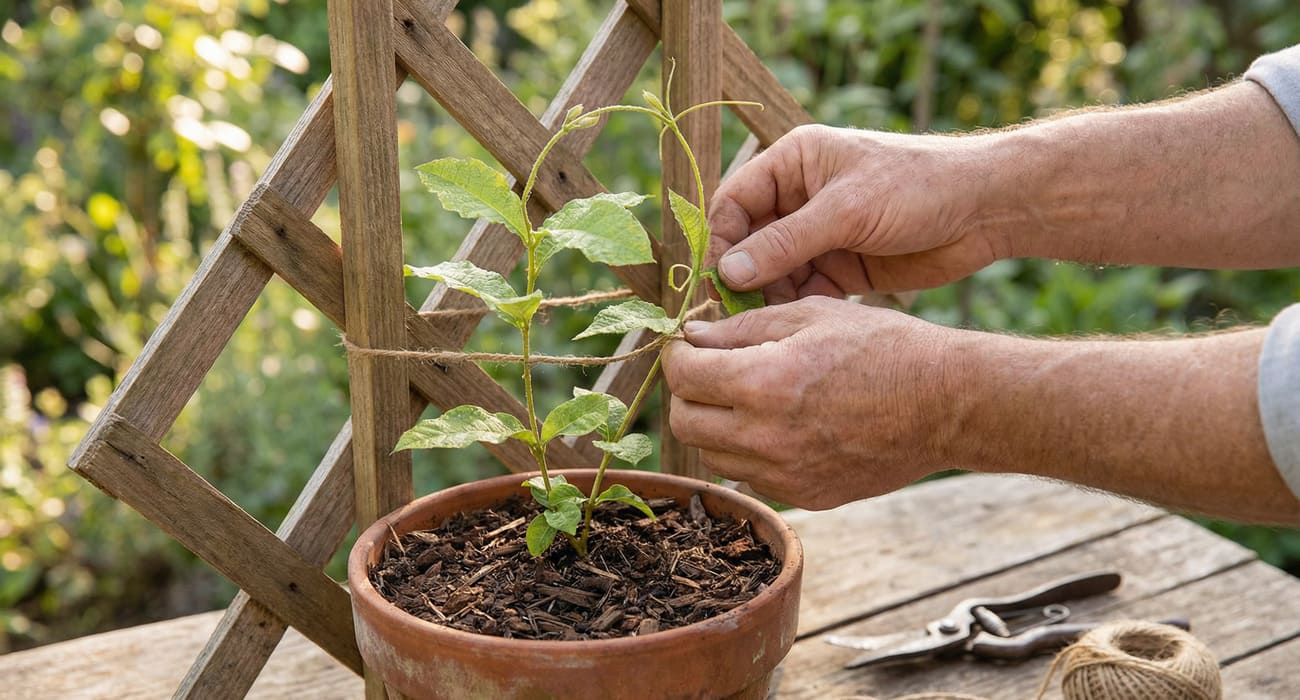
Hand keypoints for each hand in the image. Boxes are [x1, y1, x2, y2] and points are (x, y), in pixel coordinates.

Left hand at [661, 297, 957, 508]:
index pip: (682, 375)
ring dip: (715, 423)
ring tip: (747, 395)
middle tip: (711, 368)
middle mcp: (766, 437)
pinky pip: (751, 475)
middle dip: (688, 391)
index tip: (690, 343)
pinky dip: (750, 450)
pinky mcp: (805, 496)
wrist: (946, 404)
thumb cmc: (884, 347)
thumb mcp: (811, 314)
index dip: (678, 354)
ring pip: (713, 454)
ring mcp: (785, 474)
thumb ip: (742, 327)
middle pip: (684, 422)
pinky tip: (781, 423)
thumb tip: (693, 335)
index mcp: (763, 382)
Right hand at [708, 124, 1003, 302]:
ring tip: (765, 328)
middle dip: (742, 276)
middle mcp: (799, 197)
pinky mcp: (840, 267)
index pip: (734, 202)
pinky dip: (796, 309)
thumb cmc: (919, 186)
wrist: (986, 209)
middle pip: (748, 241)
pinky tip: (796, 329)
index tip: (718, 280)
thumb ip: (786, 242)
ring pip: (772, 272)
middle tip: (733, 315)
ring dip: (768, 298)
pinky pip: (802, 291)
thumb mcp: (847, 211)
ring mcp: (820, 234)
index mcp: (793, 162)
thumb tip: (727, 272)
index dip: (721, 240)